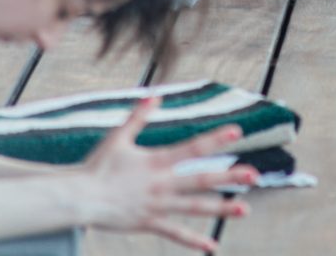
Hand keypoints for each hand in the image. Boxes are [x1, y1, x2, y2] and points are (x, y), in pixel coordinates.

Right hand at [82, 96, 257, 250]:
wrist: (81, 198)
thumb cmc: (99, 165)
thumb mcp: (119, 136)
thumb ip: (139, 116)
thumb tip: (156, 94)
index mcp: (157, 161)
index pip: (192, 148)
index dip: (215, 139)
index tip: (237, 132)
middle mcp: (162, 184)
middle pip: (201, 179)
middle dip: (229, 177)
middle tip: (254, 175)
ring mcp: (158, 206)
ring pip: (195, 208)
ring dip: (221, 208)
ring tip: (245, 210)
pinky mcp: (150, 223)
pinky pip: (175, 234)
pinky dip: (194, 240)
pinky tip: (212, 246)